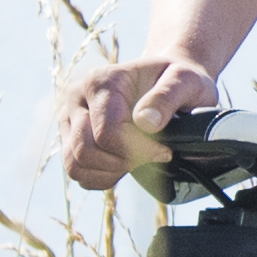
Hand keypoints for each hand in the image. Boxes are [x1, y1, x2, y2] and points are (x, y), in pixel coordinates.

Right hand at [51, 42, 224, 192]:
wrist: (166, 80)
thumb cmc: (177, 79)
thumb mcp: (186, 80)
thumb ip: (167, 97)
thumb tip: (146, 122)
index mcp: (100, 81)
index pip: (106, 132)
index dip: (136, 150)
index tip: (164, 151)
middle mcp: (77, 98)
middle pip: (85, 151)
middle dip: (122, 162)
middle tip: (152, 157)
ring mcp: (70, 119)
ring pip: (74, 165)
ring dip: (109, 172)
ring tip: (139, 160)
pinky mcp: (70, 137)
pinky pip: (76, 172)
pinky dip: (100, 177)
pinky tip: (125, 165)